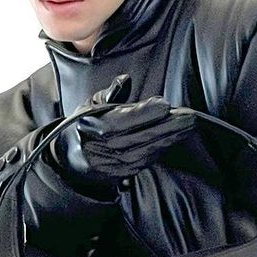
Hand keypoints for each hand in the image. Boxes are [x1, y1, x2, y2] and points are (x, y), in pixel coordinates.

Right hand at [48, 73, 196, 190]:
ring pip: (143, 152)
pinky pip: (142, 163)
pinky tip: (172, 140)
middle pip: (137, 137)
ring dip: (168, 139)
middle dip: (166, 127)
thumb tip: (125, 80)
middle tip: (188, 117)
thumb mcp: (90, 104)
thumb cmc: (84, 126)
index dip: (144, 113)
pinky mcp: (117, 176)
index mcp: (89, 126)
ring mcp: (108, 165)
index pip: (121, 120)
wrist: (67, 158)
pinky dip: (159, 150)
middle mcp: (98, 148)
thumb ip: (110, 93)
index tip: (164, 104)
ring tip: (186, 127)